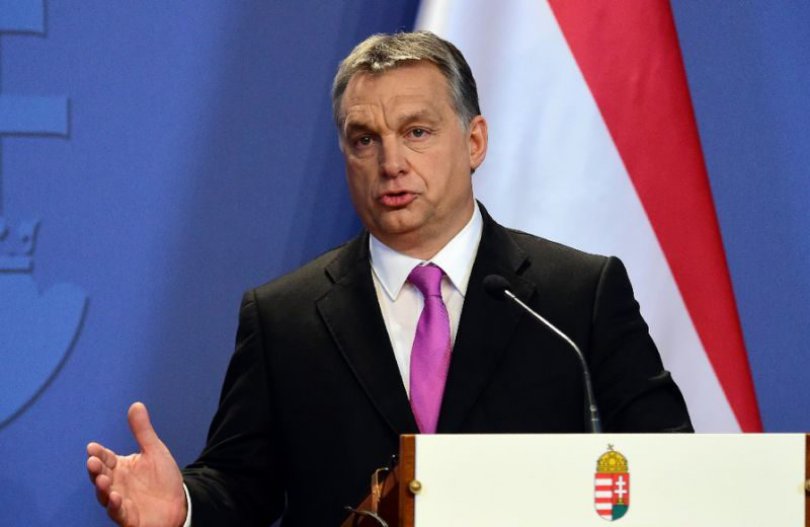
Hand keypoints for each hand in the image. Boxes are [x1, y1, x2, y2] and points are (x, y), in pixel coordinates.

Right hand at [87, 402, 187, 526]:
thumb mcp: (154, 451)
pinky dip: (115, 506)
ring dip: (102, 488)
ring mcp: (120, 502)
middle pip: (101, 476)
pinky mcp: (128, 517)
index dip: (98, 453)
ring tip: (102, 479)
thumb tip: (136, 404)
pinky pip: (118, 513)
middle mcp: (116, 484)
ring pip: (105, 495)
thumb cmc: (163, 479)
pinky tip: (116, 497)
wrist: (179, 504)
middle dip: (95, 470)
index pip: (105, 458)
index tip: (92, 447)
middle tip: (92, 461)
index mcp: (120, 468)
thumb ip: (142, 431)